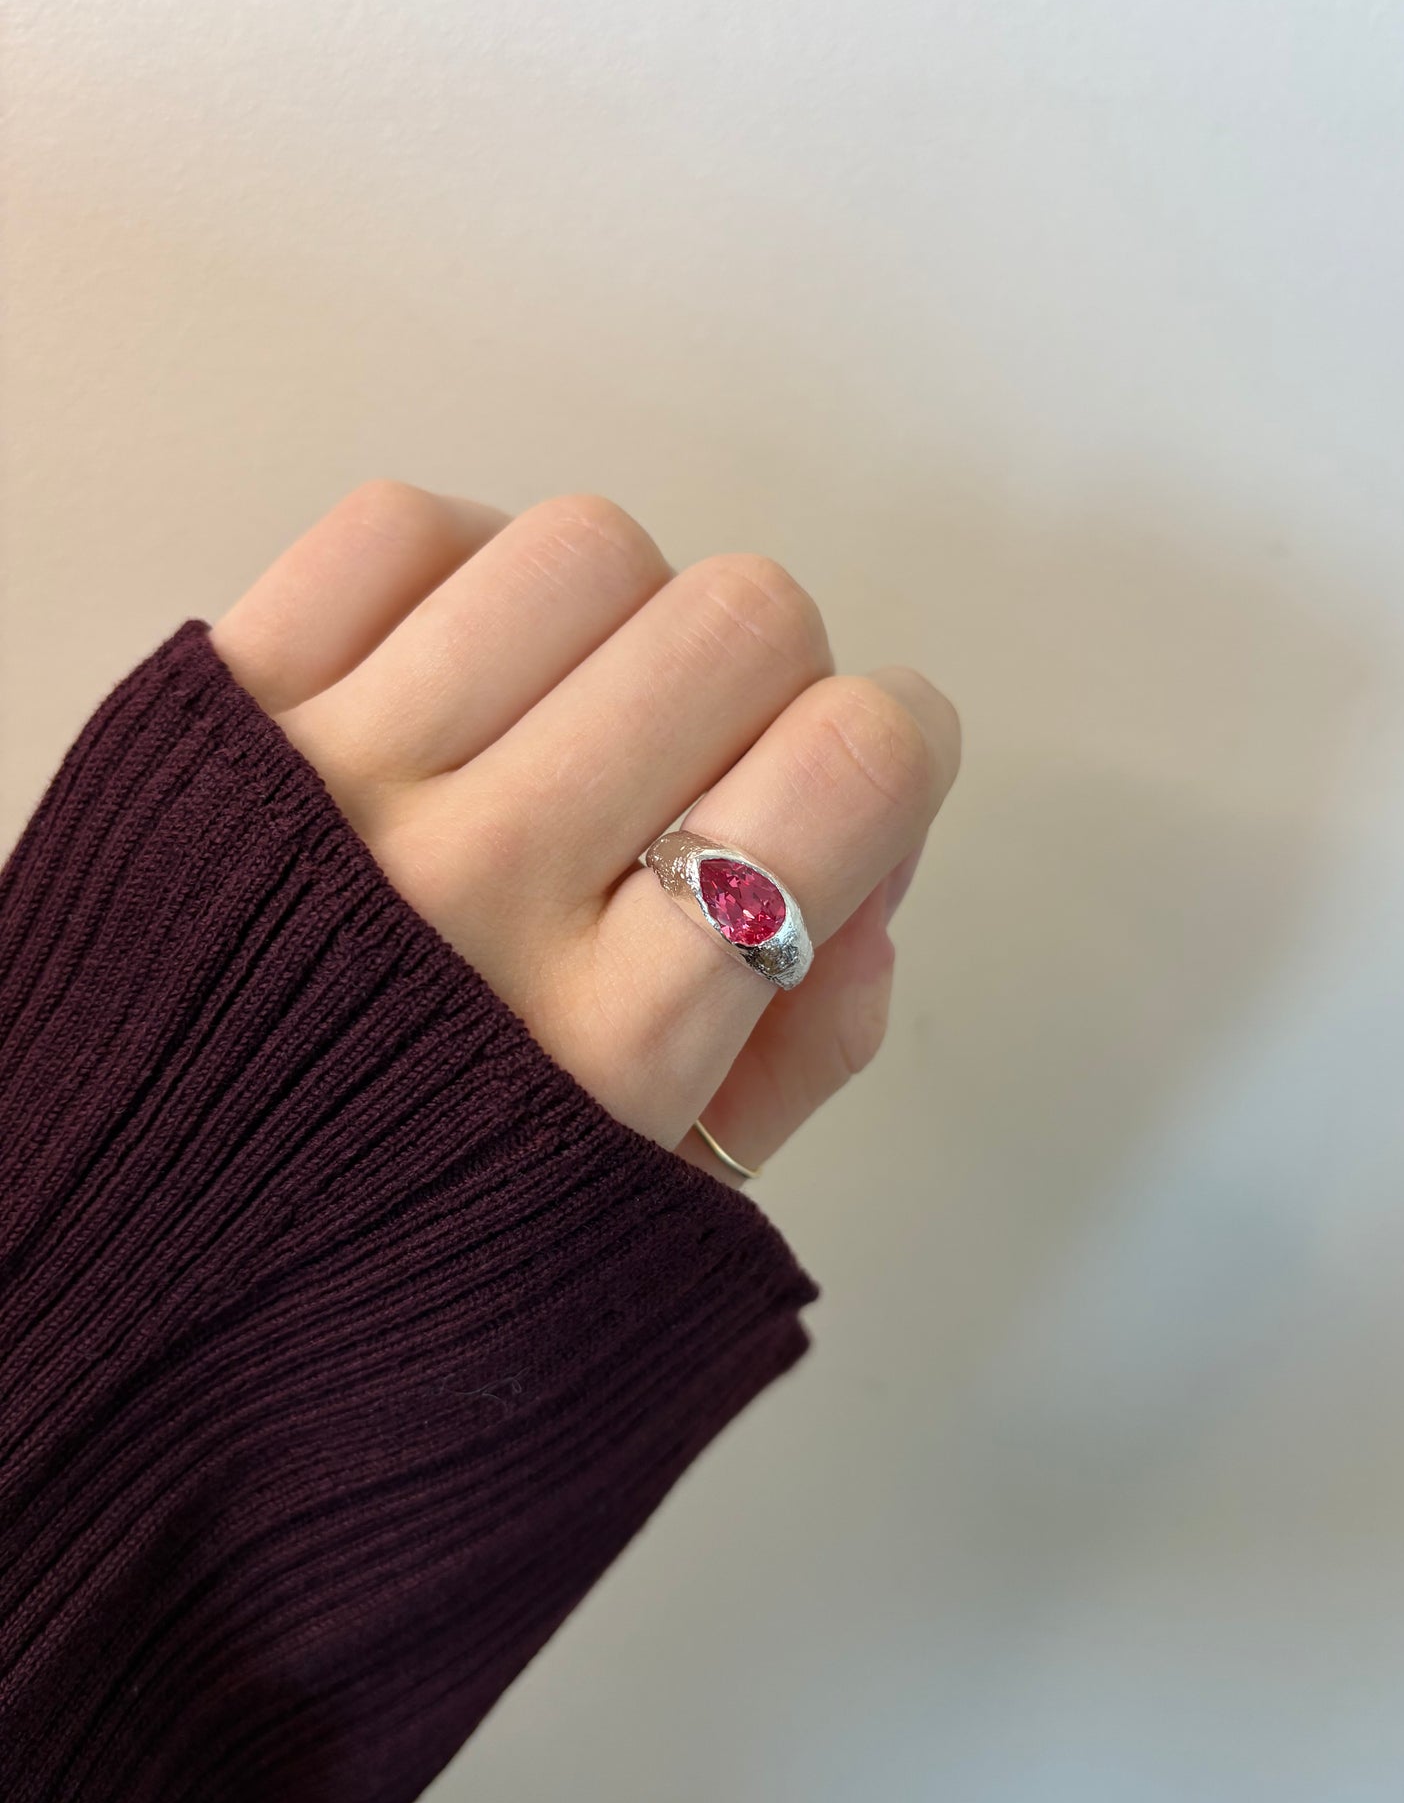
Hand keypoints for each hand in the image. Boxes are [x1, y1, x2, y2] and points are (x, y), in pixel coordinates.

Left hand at [212, 484, 959, 1184]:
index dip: (902, 744)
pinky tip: (459, 671)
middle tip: (707, 762)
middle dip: (771, 680)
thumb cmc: (388, 1252)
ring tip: (571, 714)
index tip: (855, 778)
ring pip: (587, 550)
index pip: (849, 767)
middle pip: (740, 623)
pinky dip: (463, 570)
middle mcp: (483, 892)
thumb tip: (868, 879)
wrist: (103, 1274)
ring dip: (620, 619)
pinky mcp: (217, 717)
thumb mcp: (648, 1224)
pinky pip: (400, 528)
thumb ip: (801, 1057)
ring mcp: (338, 786)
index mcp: (616, 1041)